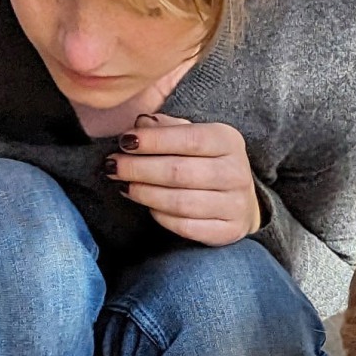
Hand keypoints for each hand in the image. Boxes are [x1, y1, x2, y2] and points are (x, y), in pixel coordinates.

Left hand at [107, 110, 261, 245]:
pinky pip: (185, 226)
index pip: (187, 138)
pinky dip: (161, 216)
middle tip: (113, 166)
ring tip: (124, 186)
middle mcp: (235, 172)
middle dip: (139, 168)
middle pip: (178, 172)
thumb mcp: (196, 137)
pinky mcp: (227, 231)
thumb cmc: (209, 162)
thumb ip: (167, 128)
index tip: (125, 141)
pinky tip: (148, 206)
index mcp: (228, 141)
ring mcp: (234, 205)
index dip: (152, 141)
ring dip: (144, 194)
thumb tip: (140, 123)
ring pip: (179, 202)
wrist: (242, 201)